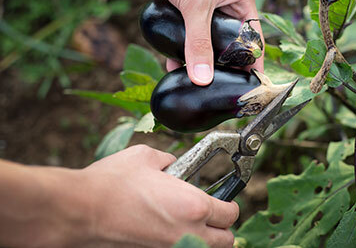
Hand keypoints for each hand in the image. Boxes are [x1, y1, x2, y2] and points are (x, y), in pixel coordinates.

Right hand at [0, 146, 238, 247]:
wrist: (83, 209)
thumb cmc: (114, 182)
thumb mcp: (147, 158)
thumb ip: (169, 161)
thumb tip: (173, 165)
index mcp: (194, 206)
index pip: (230, 213)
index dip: (229, 205)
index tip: (224, 201)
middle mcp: (188, 232)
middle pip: (226, 241)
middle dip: (223, 228)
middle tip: (212, 216)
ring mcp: (171, 247)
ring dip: (207, 240)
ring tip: (192, 226)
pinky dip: (184, 243)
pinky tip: (170, 231)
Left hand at [123, 0, 263, 84]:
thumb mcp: (196, 4)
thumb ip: (199, 43)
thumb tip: (203, 77)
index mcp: (239, 1)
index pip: (252, 38)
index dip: (252, 62)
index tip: (248, 86)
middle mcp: (223, 7)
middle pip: (227, 45)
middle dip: (223, 66)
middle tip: (220, 88)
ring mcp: (201, 9)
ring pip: (204, 43)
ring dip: (198, 61)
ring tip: (196, 83)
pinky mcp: (181, 11)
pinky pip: (184, 38)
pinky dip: (179, 52)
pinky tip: (173, 67)